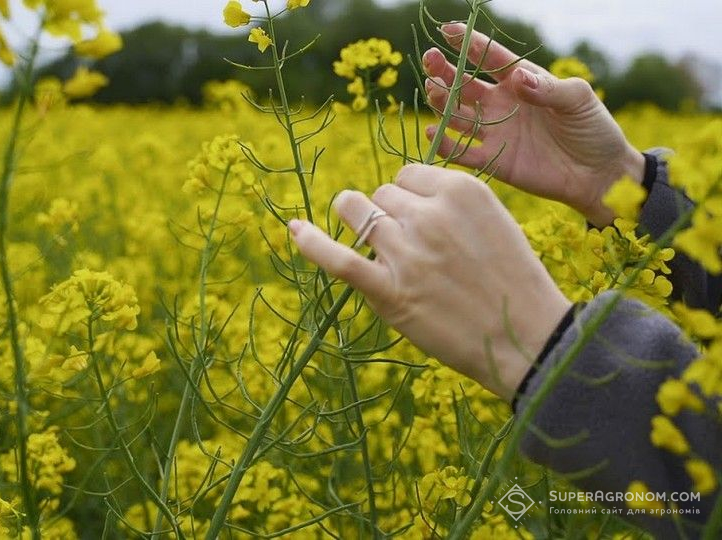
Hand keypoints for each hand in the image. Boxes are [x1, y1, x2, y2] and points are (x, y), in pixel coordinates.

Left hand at [289, 164, 571, 401]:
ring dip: (362, 224)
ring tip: (377, 246)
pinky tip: (294, 231)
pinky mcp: (389, 291)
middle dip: (389, 214)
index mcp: (461, 191)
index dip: (409, 198)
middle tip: (412, 247)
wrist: (528, 339)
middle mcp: (430, 214)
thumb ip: (450, 204)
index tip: (422, 221)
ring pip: (359, 213)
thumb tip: (401, 197)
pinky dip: (311, 243)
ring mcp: (407, 252)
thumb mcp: (494, 223)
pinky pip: (337, 258)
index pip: (408, 175)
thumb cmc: (514, 282)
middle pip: (381, 194)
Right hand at [423, 23, 644, 226]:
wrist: (599, 174)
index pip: (490, 58)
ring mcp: (495, 133)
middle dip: (445, 71)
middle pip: (465, 84)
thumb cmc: (593, 129)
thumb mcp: (579, 99)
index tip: (448, 31)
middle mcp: (501, 104)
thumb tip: (518, 77)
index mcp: (522, 82)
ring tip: (431, 90)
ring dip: (441, 102)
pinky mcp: (493, 161)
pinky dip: (445, 144)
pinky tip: (433, 132)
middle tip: (430, 60)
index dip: (469, 44)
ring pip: (457, 115)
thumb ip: (549, 88)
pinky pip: (462, 153)